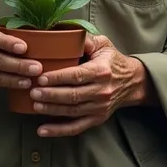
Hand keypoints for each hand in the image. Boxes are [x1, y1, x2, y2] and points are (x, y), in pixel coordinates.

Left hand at [30, 34, 155, 137]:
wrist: (132, 82)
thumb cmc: (112, 60)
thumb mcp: (103, 44)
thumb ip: (86, 40)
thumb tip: (68, 36)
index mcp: (101, 71)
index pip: (77, 76)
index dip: (58, 78)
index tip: (41, 77)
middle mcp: (102, 91)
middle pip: (73, 95)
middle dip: (51, 94)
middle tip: (33, 91)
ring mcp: (99, 107)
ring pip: (72, 111)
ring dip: (52, 109)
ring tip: (35, 105)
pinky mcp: (97, 119)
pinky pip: (76, 127)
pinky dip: (59, 131)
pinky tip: (43, 130)